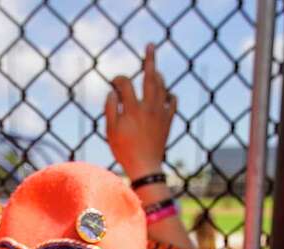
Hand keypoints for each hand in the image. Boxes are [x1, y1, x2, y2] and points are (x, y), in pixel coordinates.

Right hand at [105, 43, 176, 179]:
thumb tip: (112, 92)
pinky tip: (164, 93)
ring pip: (163, 86)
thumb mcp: (110, 131)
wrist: (146, 167)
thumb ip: (110, 109)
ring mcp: (161, 113)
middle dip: (150, 59)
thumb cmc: (124, 150)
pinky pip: (173, 101)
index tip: (113, 83)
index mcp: (132, 109)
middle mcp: (148, 108)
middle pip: (151, 77)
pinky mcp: (168, 121)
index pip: (125, 83)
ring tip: (153, 69)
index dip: (117, 79)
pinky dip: (169, 94)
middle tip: (151, 45)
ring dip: (158, 75)